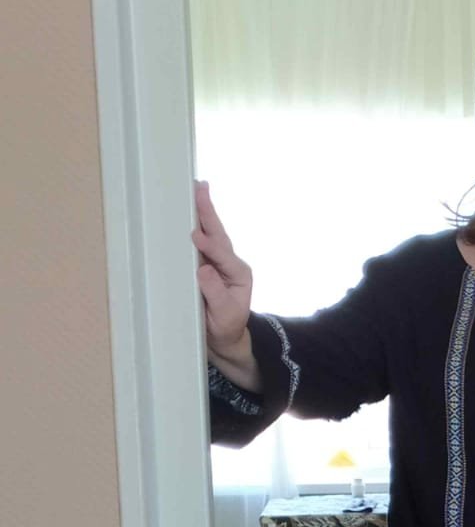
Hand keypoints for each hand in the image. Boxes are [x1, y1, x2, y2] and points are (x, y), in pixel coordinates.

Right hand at [192, 180, 252, 362]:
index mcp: (239, 273)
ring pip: (208, 232)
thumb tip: (203, 270)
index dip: (209, 245)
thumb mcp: (224, 314)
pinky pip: (198, 242)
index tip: (196, 236)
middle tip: (200, 187)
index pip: (222, 255)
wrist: (224, 338)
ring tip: (195, 189)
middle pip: (217, 233)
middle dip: (207, 211)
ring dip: (200, 211)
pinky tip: (184, 210)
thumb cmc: (225, 327)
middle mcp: (229, 263)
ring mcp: (216, 262)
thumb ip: (215, 293)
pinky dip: (191, 225)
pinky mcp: (204, 264)